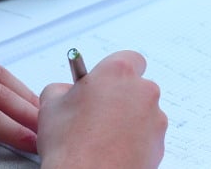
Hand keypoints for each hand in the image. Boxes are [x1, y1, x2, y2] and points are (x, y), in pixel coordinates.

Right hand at [36, 50, 166, 168]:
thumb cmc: (71, 145)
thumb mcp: (50, 105)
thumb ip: (62, 89)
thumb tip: (67, 92)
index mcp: (118, 73)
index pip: (129, 59)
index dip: (115, 71)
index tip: (103, 82)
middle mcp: (142, 91)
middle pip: (136, 86)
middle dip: (120, 97)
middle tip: (97, 113)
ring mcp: (155, 119)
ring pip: (143, 112)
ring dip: (128, 120)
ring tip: (102, 137)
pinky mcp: (159, 144)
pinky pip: (147, 136)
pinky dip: (134, 141)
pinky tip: (113, 150)